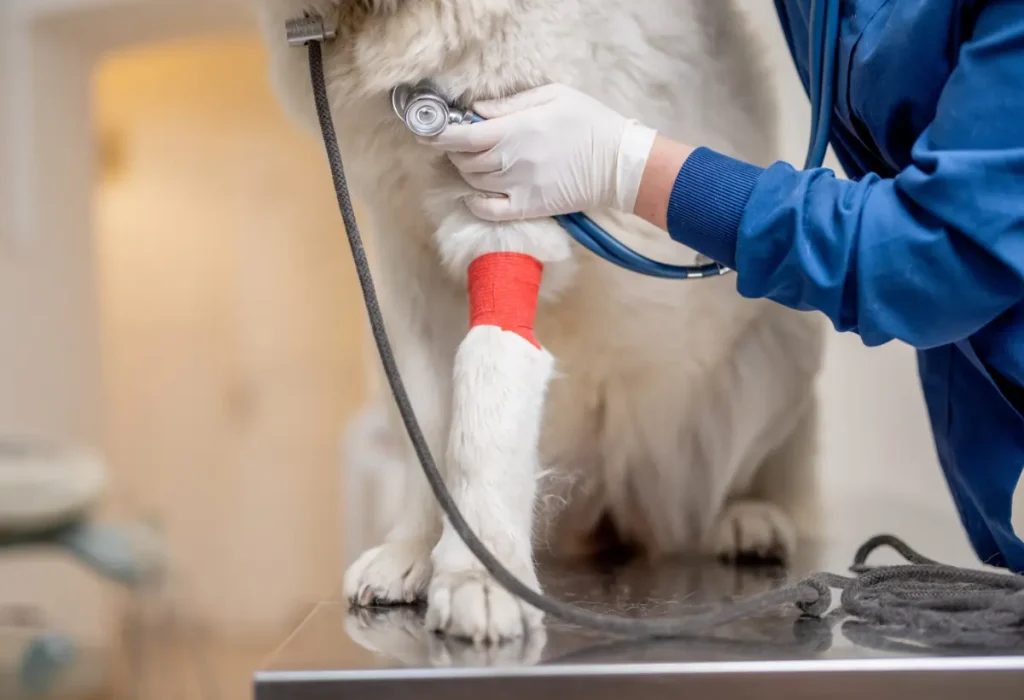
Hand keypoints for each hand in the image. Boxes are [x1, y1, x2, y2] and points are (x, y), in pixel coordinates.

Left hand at [421, 83, 657, 221]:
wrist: (618, 162)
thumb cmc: (589, 122)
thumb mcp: (553, 96)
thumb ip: (510, 104)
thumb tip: (476, 111)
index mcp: (514, 131)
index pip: (462, 136)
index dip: (439, 135)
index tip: (428, 131)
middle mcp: (510, 161)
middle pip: (464, 160)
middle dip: (454, 151)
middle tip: (460, 142)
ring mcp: (518, 187)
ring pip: (474, 183)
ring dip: (467, 172)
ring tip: (473, 162)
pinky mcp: (528, 207)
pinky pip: (489, 211)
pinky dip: (475, 203)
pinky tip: (475, 194)